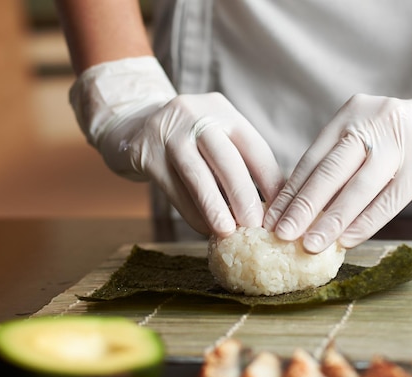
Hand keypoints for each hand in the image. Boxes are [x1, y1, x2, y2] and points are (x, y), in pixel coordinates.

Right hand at [70, 56, 283, 236]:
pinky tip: (203, 228)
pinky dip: (191, 212)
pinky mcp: (145, 152)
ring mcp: (168, 132)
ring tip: (228, 232)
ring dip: (215, 208)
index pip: (255, 147)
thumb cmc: (186, 139)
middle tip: (255, 225)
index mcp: (223, 110)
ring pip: (197, 175)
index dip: (270, 181)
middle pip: (227, 160)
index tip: (280, 210)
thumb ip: (238, 161)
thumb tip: (269, 206)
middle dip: (244, 196)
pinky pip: (173, 188)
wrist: (131, 122)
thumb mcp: (214, 135)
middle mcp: (197, 115)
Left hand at [264, 33, 411, 252]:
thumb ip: (339, 165)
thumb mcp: (367, 137)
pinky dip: (365, 223)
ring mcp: (400, 141)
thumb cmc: (400, 140)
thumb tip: (300, 211)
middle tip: (281, 235)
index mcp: (350, 114)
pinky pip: (389, 199)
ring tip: (310, 245)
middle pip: (330, 170)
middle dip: (303, 206)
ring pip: (358, 187)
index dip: (290, 191)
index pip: (312, 158)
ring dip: (331, 220)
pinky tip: (347, 241)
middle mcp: (372, 121)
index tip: (271, 219)